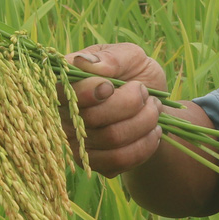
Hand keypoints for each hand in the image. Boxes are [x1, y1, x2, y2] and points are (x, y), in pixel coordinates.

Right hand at [66, 43, 168, 176]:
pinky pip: (120, 160)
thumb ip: (111, 57)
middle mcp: (67, 114)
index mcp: (69, 83)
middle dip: (129, 104)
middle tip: (145, 93)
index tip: (111, 85)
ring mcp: (78, 142)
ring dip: (143, 122)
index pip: (64, 92)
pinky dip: (145, 144)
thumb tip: (86, 64)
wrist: (153, 106)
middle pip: (91, 118)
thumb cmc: (136, 74)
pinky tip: (153, 131)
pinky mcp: (95, 162)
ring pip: (111, 139)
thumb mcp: (131, 57)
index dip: (87, 92)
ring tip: (154, 109)